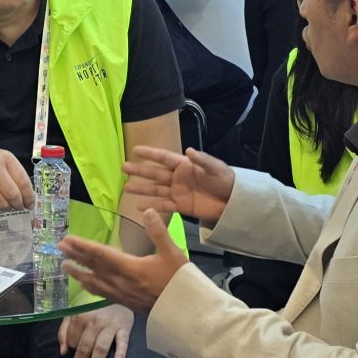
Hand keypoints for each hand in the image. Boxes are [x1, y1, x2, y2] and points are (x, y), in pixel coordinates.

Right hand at [0, 142, 32, 210]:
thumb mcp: (2, 157)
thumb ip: (15, 173)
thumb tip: (26, 194)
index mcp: (5, 159)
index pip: (23, 182)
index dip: (29, 196)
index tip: (31, 203)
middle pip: (12, 195)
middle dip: (19, 205)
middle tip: (20, 206)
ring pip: (1, 204)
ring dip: (7, 208)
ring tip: (8, 205)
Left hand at [56, 304, 132, 357]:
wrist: (117, 294)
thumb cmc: (93, 307)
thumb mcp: (74, 313)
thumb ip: (65, 331)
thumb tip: (63, 351)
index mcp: (81, 315)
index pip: (73, 339)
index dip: (72, 348)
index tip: (73, 354)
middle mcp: (95, 321)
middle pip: (85, 347)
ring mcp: (110, 325)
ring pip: (101, 348)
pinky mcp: (124, 327)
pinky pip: (123, 341)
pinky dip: (121, 352)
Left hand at [61, 209, 188, 313]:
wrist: (183, 313)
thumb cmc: (178, 282)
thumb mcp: (172, 253)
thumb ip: (158, 231)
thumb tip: (147, 210)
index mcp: (129, 267)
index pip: (100, 254)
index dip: (82, 246)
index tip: (67, 240)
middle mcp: (119, 281)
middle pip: (92, 267)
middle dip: (75, 256)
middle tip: (59, 248)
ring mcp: (120, 294)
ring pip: (93, 282)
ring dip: (78, 273)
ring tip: (65, 267)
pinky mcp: (124, 302)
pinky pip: (100, 293)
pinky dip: (89, 286)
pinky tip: (86, 285)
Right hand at [119, 144, 235, 227]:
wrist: (233, 202)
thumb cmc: (226, 181)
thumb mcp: (216, 169)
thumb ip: (202, 160)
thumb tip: (188, 151)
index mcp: (185, 165)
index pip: (164, 158)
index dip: (150, 154)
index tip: (135, 150)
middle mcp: (178, 177)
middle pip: (155, 173)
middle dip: (140, 171)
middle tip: (124, 168)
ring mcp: (178, 192)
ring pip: (156, 189)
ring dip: (141, 189)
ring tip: (126, 188)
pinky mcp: (181, 206)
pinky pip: (164, 205)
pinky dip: (152, 206)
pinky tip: (140, 207)